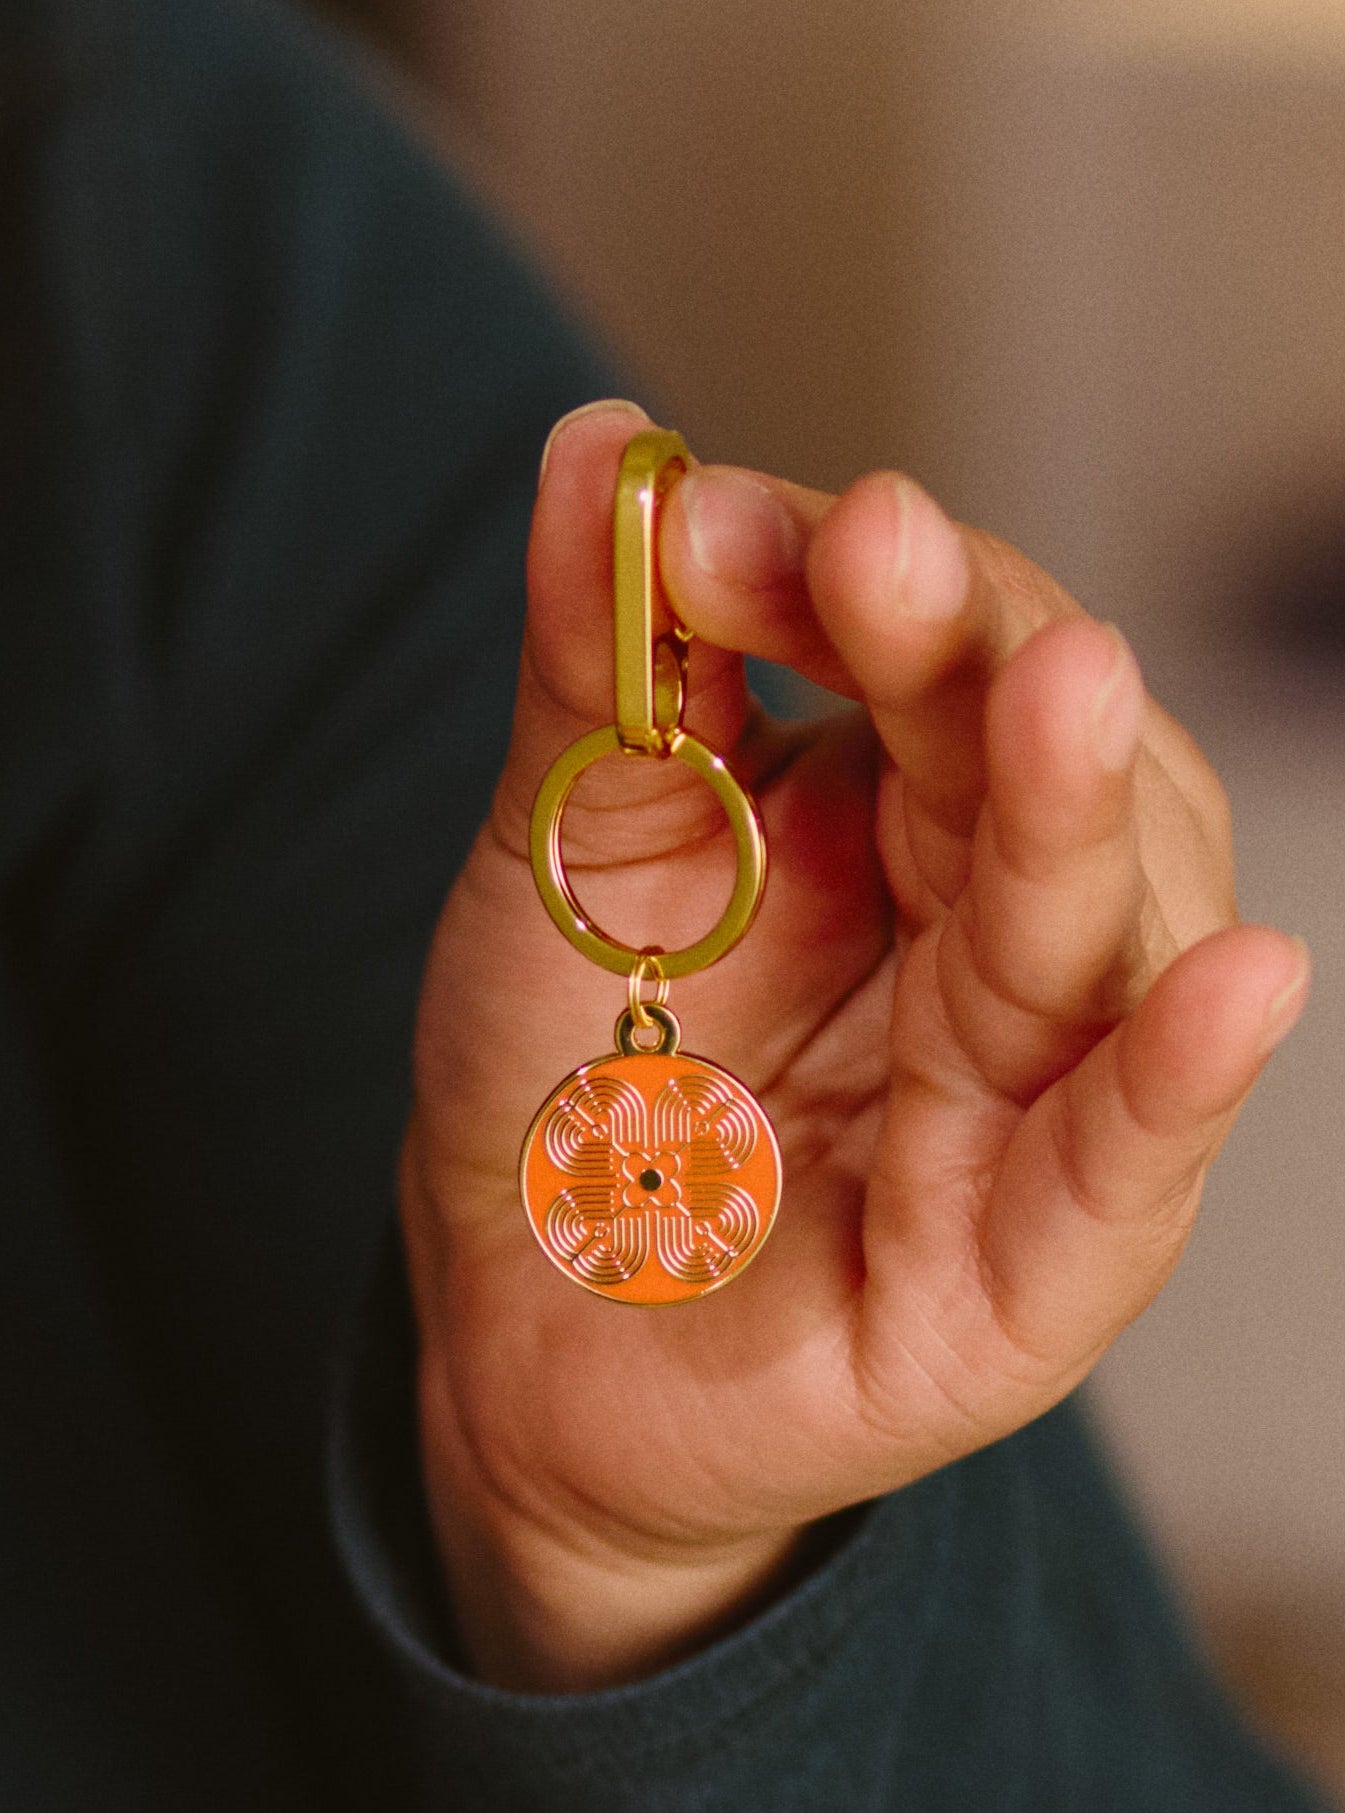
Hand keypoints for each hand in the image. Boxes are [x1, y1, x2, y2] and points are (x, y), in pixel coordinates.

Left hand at [401, 401, 1308, 1690]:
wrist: (522, 1318)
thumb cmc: (570, 1074)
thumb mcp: (569, 852)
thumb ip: (606, 670)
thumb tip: (601, 444)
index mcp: (900, 820)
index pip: (932, 663)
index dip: (855, 584)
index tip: (714, 521)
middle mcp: (993, 939)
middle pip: (1034, 772)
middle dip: (974, 653)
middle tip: (885, 548)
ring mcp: (1026, 1101)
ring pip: (1103, 938)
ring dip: (1081, 812)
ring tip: (1056, 687)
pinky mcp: (1026, 1272)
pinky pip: (1122, 1171)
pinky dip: (1176, 1081)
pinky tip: (1236, 982)